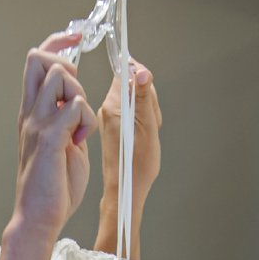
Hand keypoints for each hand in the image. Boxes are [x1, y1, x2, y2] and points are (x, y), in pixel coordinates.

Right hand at [10, 30, 92, 240]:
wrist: (38, 215)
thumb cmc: (52, 184)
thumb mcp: (60, 139)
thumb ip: (66, 116)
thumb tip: (75, 96)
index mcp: (31, 112)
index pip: (36, 60)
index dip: (58, 41)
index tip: (77, 38)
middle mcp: (30, 114)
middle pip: (40, 58)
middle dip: (68, 66)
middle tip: (77, 98)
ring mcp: (38, 125)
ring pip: (61, 77)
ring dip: (81, 95)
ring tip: (80, 126)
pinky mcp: (51, 139)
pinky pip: (76, 108)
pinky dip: (86, 122)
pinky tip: (81, 142)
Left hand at [96, 58, 160, 195]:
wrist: (125, 187)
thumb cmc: (135, 163)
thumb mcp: (147, 126)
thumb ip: (144, 97)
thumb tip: (141, 72)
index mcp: (112, 106)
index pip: (124, 72)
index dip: (140, 75)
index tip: (148, 88)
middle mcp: (107, 109)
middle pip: (132, 84)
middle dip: (149, 97)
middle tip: (151, 119)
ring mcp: (110, 117)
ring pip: (135, 99)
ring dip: (148, 110)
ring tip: (148, 130)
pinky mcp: (114, 125)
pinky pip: (133, 112)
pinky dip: (143, 119)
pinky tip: (144, 134)